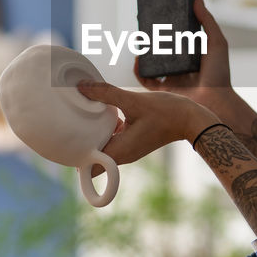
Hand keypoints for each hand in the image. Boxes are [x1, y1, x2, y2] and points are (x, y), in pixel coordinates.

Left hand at [77, 79, 218, 168]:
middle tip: (66, 124)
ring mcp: (128, 149)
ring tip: (81, 115)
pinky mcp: (133, 141)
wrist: (193, 118)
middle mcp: (122, 155)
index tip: (63, 142)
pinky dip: (104, 129)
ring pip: (101, 147)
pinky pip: (112, 139)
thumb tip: (80, 86)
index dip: (73, 159)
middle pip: (91, 158)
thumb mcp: (134, 100)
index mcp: (119, 152)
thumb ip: (106, 93)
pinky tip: (104, 111)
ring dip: (92, 134)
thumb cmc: (168, 112)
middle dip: (78, 143)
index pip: (88, 169)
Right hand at [133, 0, 233, 111]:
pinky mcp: (164, 91)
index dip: (166, 28)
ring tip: (139, 41)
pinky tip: (138, 59)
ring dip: (142, 53)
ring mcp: (171, 78)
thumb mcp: (216, 42)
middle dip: (151, 39)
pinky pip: (146, 80)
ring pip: (151, 64)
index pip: (176, 38)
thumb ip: (207, 21)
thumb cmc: (219, 73)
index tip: (157, 17)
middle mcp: (180, 66)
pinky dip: (138, 71)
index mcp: (191, 55)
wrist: (215, 99)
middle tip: (144, 27)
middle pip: (161, 50)